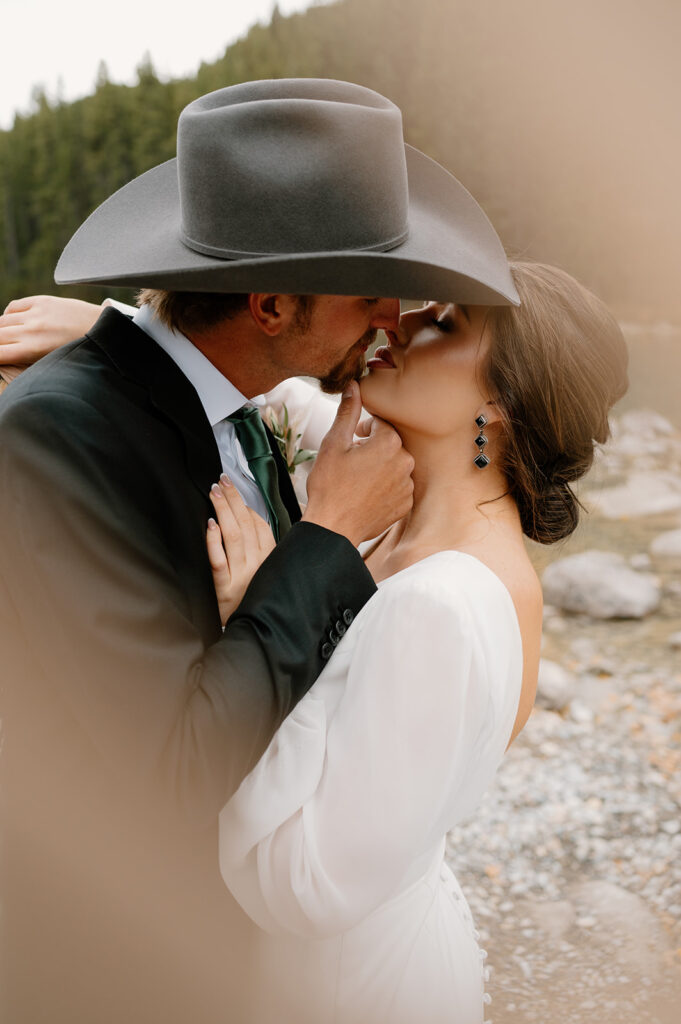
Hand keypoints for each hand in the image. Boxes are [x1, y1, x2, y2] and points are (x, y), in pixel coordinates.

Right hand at [0, 295, 103, 366]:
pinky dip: (8, 316)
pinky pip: (14, 307)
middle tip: (2, 350)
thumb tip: (9, 361)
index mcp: (32, 349)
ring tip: (4, 340)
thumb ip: (28, 363)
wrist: (105, 331)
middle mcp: (31, 329)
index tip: (1, 360)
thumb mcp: (55, 365)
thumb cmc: (82, 355)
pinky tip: (12, 324)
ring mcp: (36, 313)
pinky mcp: (42, 301)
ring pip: (1, 322)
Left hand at [206, 475, 275, 625]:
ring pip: (233, 537)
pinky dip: (215, 541)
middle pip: (246, 525)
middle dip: (233, 499)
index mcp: (270, 561)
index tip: (235, 491)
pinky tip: (210, 525)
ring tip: (214, 492)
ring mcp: (241, 576)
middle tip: (221, 481)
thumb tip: (250, 518)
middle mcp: (258, 566)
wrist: (249, 633)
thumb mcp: (266, 574)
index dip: (247, 505)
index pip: (261, 526)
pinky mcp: (224, 588)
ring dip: (223, 510)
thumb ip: (262, 549)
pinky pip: (220, 560)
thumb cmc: (253, 600)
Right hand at [302, 381, 413, 546]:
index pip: (381, 423)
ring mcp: (407, 485)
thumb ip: (348, 412)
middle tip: (352, 460)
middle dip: (373, 447)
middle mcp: (405, 462)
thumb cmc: (330, 485)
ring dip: (380, 467)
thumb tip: (354, 385)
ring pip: (395, 465)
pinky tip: (367, 493)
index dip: (363, 429)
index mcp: (389, 442)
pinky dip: (386, 486)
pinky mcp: (406, 504)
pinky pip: (398, 486)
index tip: (351, 439)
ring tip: (358, 479)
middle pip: (390, 444)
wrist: (334, 527)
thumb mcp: (334, 443)